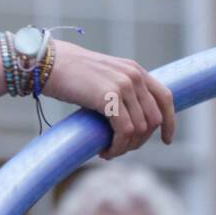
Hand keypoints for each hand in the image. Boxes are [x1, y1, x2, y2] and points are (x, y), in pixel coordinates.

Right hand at [41, 40, 175, 159]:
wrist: (46, 63)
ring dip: (126, 146)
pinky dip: (118, 146)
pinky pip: (124, 130)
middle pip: (153, 119)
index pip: (165, 98)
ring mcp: (122, 85)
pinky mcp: (109, 97)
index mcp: (135, 70)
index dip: (170, 122)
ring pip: (140, 128)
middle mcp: (133, 76)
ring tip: (109, 151)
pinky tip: (105, 151)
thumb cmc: (67, 73)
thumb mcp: (102, 77)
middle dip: (140, 140)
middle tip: (120, 149)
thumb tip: (129, 117)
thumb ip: (119, 89)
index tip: (166, 140)